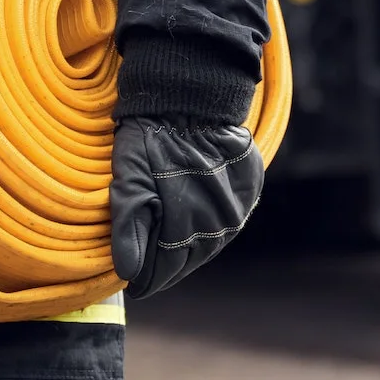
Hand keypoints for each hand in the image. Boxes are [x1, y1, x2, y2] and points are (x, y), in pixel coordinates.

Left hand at [109, 118, 262, 298]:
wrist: (189, 95)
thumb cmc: (150, 137)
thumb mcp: (128, 178)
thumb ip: (129, 226)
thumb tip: (129, 274)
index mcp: (188, 224)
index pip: (166, 269)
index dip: (148, 278)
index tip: (135, 284)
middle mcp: (220, 223)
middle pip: (189, 261)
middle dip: (166, 265)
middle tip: (147, 265)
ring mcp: (239, 209)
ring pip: (210, 245)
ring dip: (189, 248)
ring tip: (169, 242)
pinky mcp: (250, 192)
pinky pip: (228, 223)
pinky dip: (209, 227)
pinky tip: (193, 220)